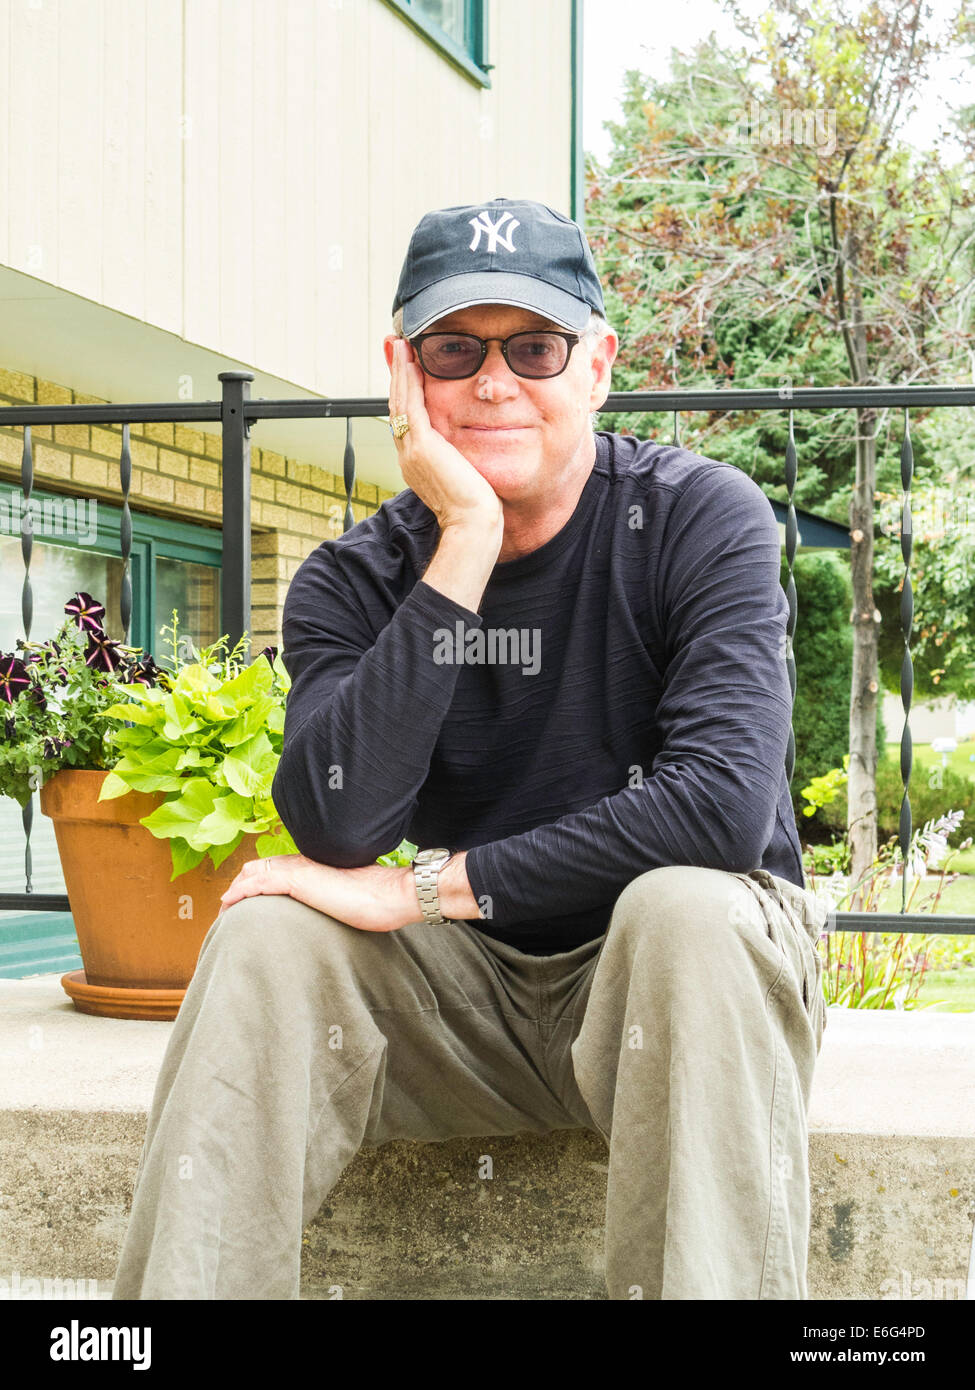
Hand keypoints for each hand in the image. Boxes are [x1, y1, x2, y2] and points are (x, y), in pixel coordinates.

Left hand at [218, 854, 419, 932]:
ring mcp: (300, 870)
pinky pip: (259, 882)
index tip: (244, 900)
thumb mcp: (348, 899)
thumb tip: (330, 914)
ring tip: (223, 910)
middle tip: (228, 907)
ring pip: (254, 873)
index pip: (275, 867)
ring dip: (234, 891)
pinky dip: (241, 892)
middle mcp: (303, 863)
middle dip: (239, 885)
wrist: (392, 895)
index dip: (255, 880)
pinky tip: (229, 904)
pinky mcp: (299, 881)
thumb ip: (332, 900)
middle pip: (258, 867)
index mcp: (314, 866)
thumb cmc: (378, 901)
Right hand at [386, 337, 503, 531]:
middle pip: (396, 406)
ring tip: (399, 346)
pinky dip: (408, 381)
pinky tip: (410, 362)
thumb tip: (466, 453)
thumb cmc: (475, 509)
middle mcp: (408, 455)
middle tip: (394, 347)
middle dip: (396, 375)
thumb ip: (459, 460)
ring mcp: (411, 451)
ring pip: (399, 401)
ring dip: (399, 371)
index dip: (403, 392)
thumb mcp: (463, 477)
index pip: (406, 419)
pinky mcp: (421, 446)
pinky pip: (410, 405)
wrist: (473, 524)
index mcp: (416, 463)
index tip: (405, 369)